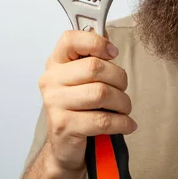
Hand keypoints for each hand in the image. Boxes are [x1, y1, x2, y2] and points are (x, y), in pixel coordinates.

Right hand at [38, 30, 137, 171]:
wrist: (65, 145)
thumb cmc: (79, 107)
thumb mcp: (83, 78)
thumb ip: (94, 55)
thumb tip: (107, 33)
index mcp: (56, 62)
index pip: (71, 39)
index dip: (97, 42)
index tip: (113, 53)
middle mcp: (51, 80)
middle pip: (95, 67)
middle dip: (119, 79)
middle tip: (123, 89)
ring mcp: (55, 104)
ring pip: (101, 93)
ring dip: (122, 102)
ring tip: (124, 108)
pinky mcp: (64, 126)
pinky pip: (102, 120)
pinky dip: (122, 122)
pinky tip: (126, 123)